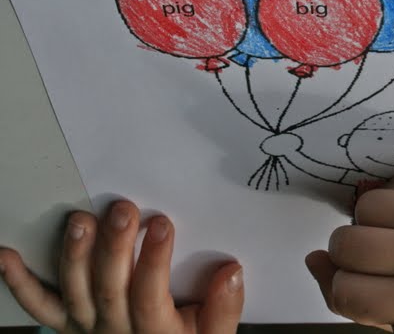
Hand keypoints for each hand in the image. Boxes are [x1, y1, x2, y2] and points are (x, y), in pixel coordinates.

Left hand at [0, 200, 243, 332]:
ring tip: (80, 220)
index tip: (161, 224)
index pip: (150, 297)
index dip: (154, 261)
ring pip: (75, 293)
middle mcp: (116, 331)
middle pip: (110, 289)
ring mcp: (88, 326)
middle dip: (115, 248)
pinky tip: (8, 256)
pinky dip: (20, 283)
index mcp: (157, 333)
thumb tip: (232, 272)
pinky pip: (41, 307)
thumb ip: (225, 309)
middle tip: (122, 210)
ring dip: (74, 256)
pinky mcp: (68, 322)